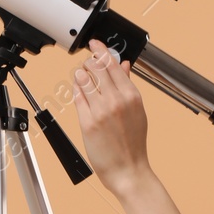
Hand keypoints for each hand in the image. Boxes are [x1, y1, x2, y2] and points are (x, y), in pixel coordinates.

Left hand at [71, 39, 152, 194]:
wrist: (129, 170)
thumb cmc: (133, 143)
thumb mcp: (137, 111)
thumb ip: (128, 85)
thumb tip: (124, 65)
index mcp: (131, 95)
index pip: (113, 63)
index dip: (100, 50)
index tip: (94, 43)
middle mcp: (116, 100)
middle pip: (96, 67)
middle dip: (89, 61)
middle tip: (88, 63)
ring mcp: (100, 111)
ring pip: (84, 79)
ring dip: (80, 74)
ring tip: (82, 77)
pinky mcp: (87, 122)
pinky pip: (77, 97)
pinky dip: (76, 89)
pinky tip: (78, 89)